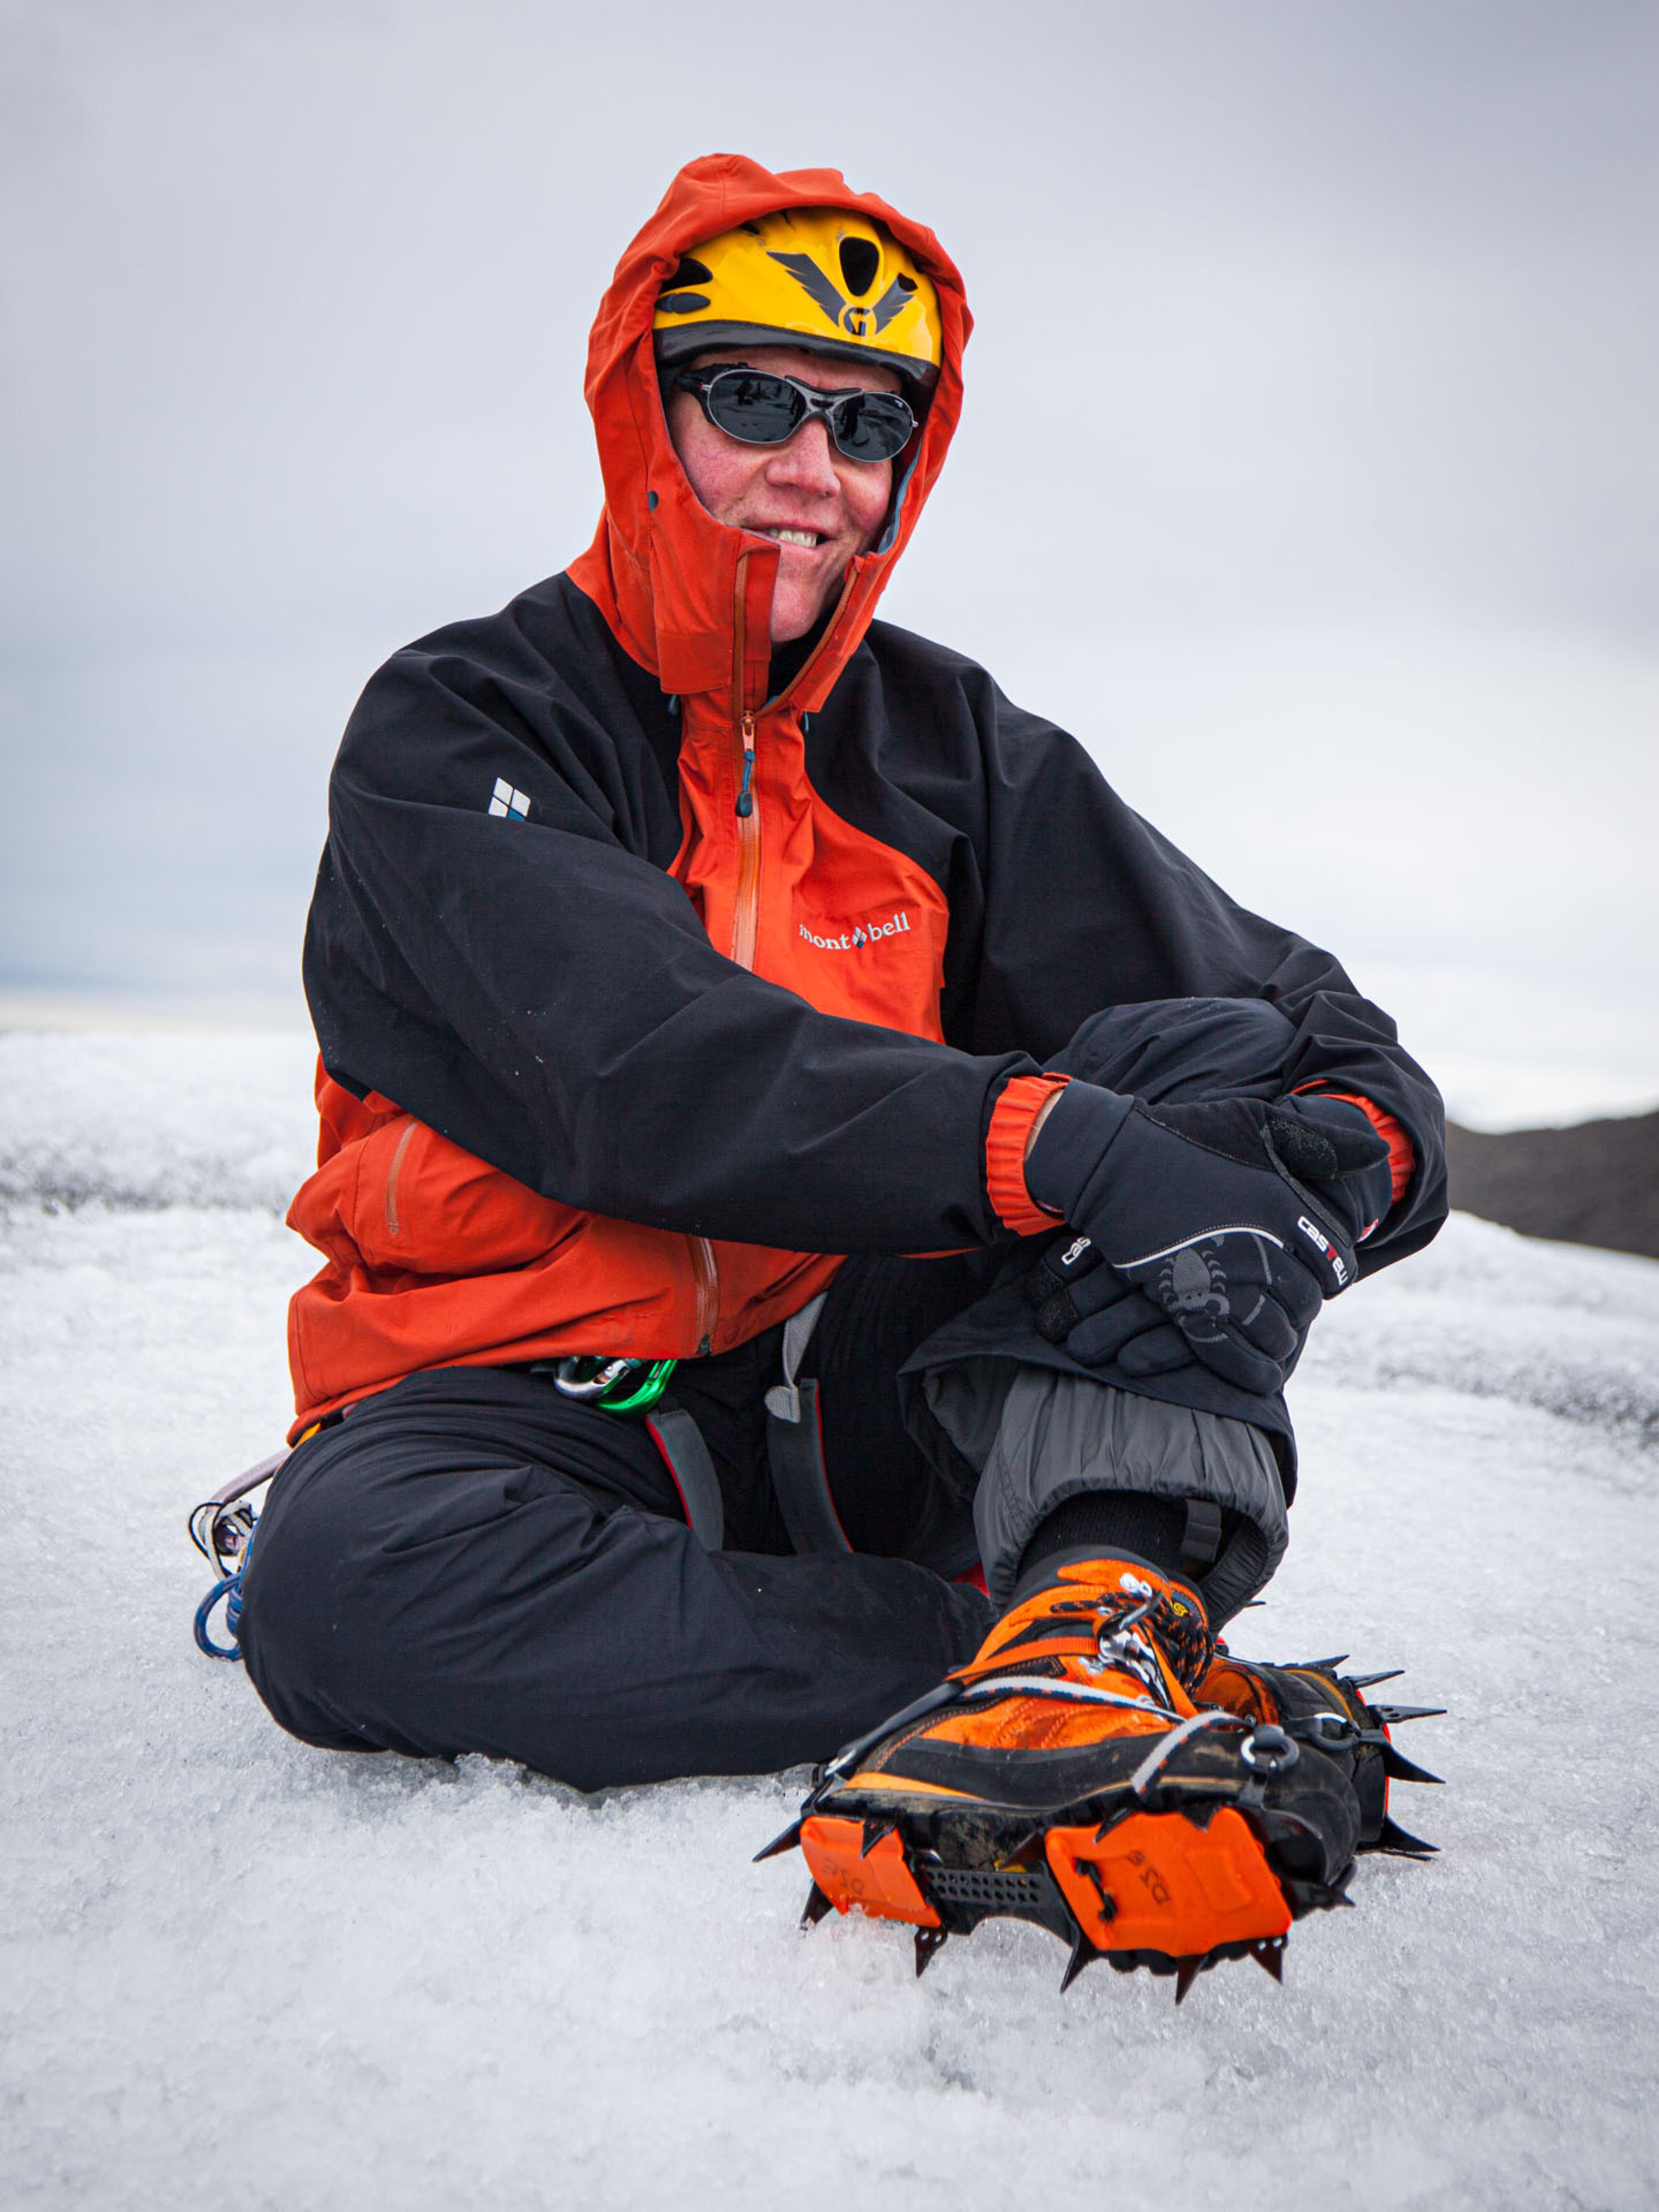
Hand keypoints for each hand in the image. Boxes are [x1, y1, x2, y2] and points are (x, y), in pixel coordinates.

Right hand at [1024, 1087, 1393, 1394]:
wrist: (1114, 1160)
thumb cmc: (1185, 1136)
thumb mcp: (1260, 1121)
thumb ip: (1319, 1140)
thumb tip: (1378, 1151)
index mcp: (1286, 1206)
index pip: (1334, 1259)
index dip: (1332, 1274)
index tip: (1321, 1279)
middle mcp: (1264, 1246)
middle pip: (1305, 1299)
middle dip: (1303, 1309)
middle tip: (1292, 1311)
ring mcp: (1226, 1277)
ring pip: (1273, 1330)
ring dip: (1281, 1342)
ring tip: (1276, 1343)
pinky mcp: (1187, 1300)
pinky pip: (1230, 1351)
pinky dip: (1251, 1370)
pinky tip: (1262, 1376)